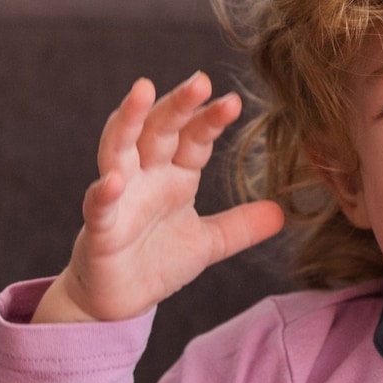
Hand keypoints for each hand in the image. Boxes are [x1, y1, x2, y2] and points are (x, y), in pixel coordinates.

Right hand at [33, 73, 284, 323]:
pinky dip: (105, 193)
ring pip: (119, 148)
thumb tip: (282, 213)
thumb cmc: (155, 262)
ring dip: (129, 120)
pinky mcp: (100, 230)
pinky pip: (99, 206)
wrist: (117, 301)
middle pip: (158, 130)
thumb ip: (240, 226)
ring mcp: (120, 199)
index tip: (233, 103)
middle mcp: (145, 177)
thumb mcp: (208, 244)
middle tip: (200, 80)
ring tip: (142, 90)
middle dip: (177, 104)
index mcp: (173, 176)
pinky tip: (115, 181)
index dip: (209, 120)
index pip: (193, 138)